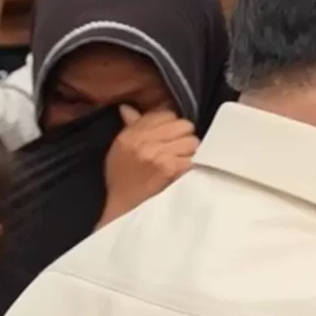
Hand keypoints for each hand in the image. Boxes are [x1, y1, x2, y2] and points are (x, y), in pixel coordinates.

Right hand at [101, 106, 196, 223]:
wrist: (122, 207)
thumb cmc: (122, 178)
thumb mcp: (120, 149)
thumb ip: (130, 126)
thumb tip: (128, 108)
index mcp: (132, 134)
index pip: (167, 114)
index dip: (173, 125)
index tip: (171, 136)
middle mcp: (145, 142)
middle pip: (184, 126)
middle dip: (185, 137)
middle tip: (179, 150)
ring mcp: (159, 155)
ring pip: (193, 142)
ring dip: (192, 152)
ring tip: (182, 162)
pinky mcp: (172, 168)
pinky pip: (195, 158)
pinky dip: (194, 165)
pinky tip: (186, 172)